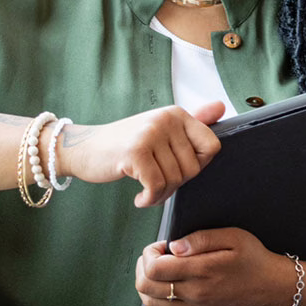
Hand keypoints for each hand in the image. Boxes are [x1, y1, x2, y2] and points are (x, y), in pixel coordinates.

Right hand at [56, 103, 225, 206]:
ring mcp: (150, 134)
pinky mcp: (135, 152)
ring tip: (146, 191)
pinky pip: (157, 187)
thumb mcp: (160, 130)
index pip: (212, 146)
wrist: (84, 149)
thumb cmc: (125, 145)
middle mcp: (166, 119)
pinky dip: (149, 200)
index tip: (177, 168)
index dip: (198, 166)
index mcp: (176, 114)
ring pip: (175, 180)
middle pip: (193, 169)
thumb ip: (192, 121)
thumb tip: (221, 106)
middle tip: (155, 182)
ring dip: (160, 195)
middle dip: (176, 184)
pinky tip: (139, 198)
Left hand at [135, 228, 292, 305]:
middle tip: (156, 255)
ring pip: (149, 303)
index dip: (149, 254)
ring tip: (159, 270)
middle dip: (143, 267)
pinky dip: (153, 301)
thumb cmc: (252, 259)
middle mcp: (195, 295)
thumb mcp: (233, 237)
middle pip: (146, 287)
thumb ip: (201, 238)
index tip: (161, 246)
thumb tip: (173, 246)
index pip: (155, 268)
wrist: (270, 288)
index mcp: (202, 272)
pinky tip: (163, 286)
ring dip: (146, 284)